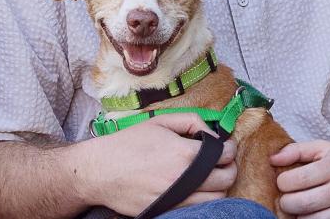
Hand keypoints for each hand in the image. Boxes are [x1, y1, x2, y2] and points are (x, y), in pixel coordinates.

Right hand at [80, 113, 237, 215]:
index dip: (229, 148)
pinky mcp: (169, 211)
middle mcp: (185, 179)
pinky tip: (195, 188)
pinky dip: (203, 199)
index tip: (225, 146)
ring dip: (219, 186)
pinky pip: (198, 209)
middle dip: (229, 167)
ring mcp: (178, 199)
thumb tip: (213, 132)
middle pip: (226, 178)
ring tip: (210, 176)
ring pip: (217, 198)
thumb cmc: (128, 143)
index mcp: (184, 153)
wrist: (101, 171)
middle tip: (223, 161)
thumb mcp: (160, 121)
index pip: (224, 154)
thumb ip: (191, 120)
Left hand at [270, 140, 329, 218]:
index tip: (283, 182)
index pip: (296, 180)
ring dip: (300, 216)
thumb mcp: (324, 147)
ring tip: (299, 208)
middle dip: (286, 203)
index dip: (282, 182)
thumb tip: (272, 159)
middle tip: (286, 198)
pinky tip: (312, 214)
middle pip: (302, 204)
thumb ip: (296, 150)